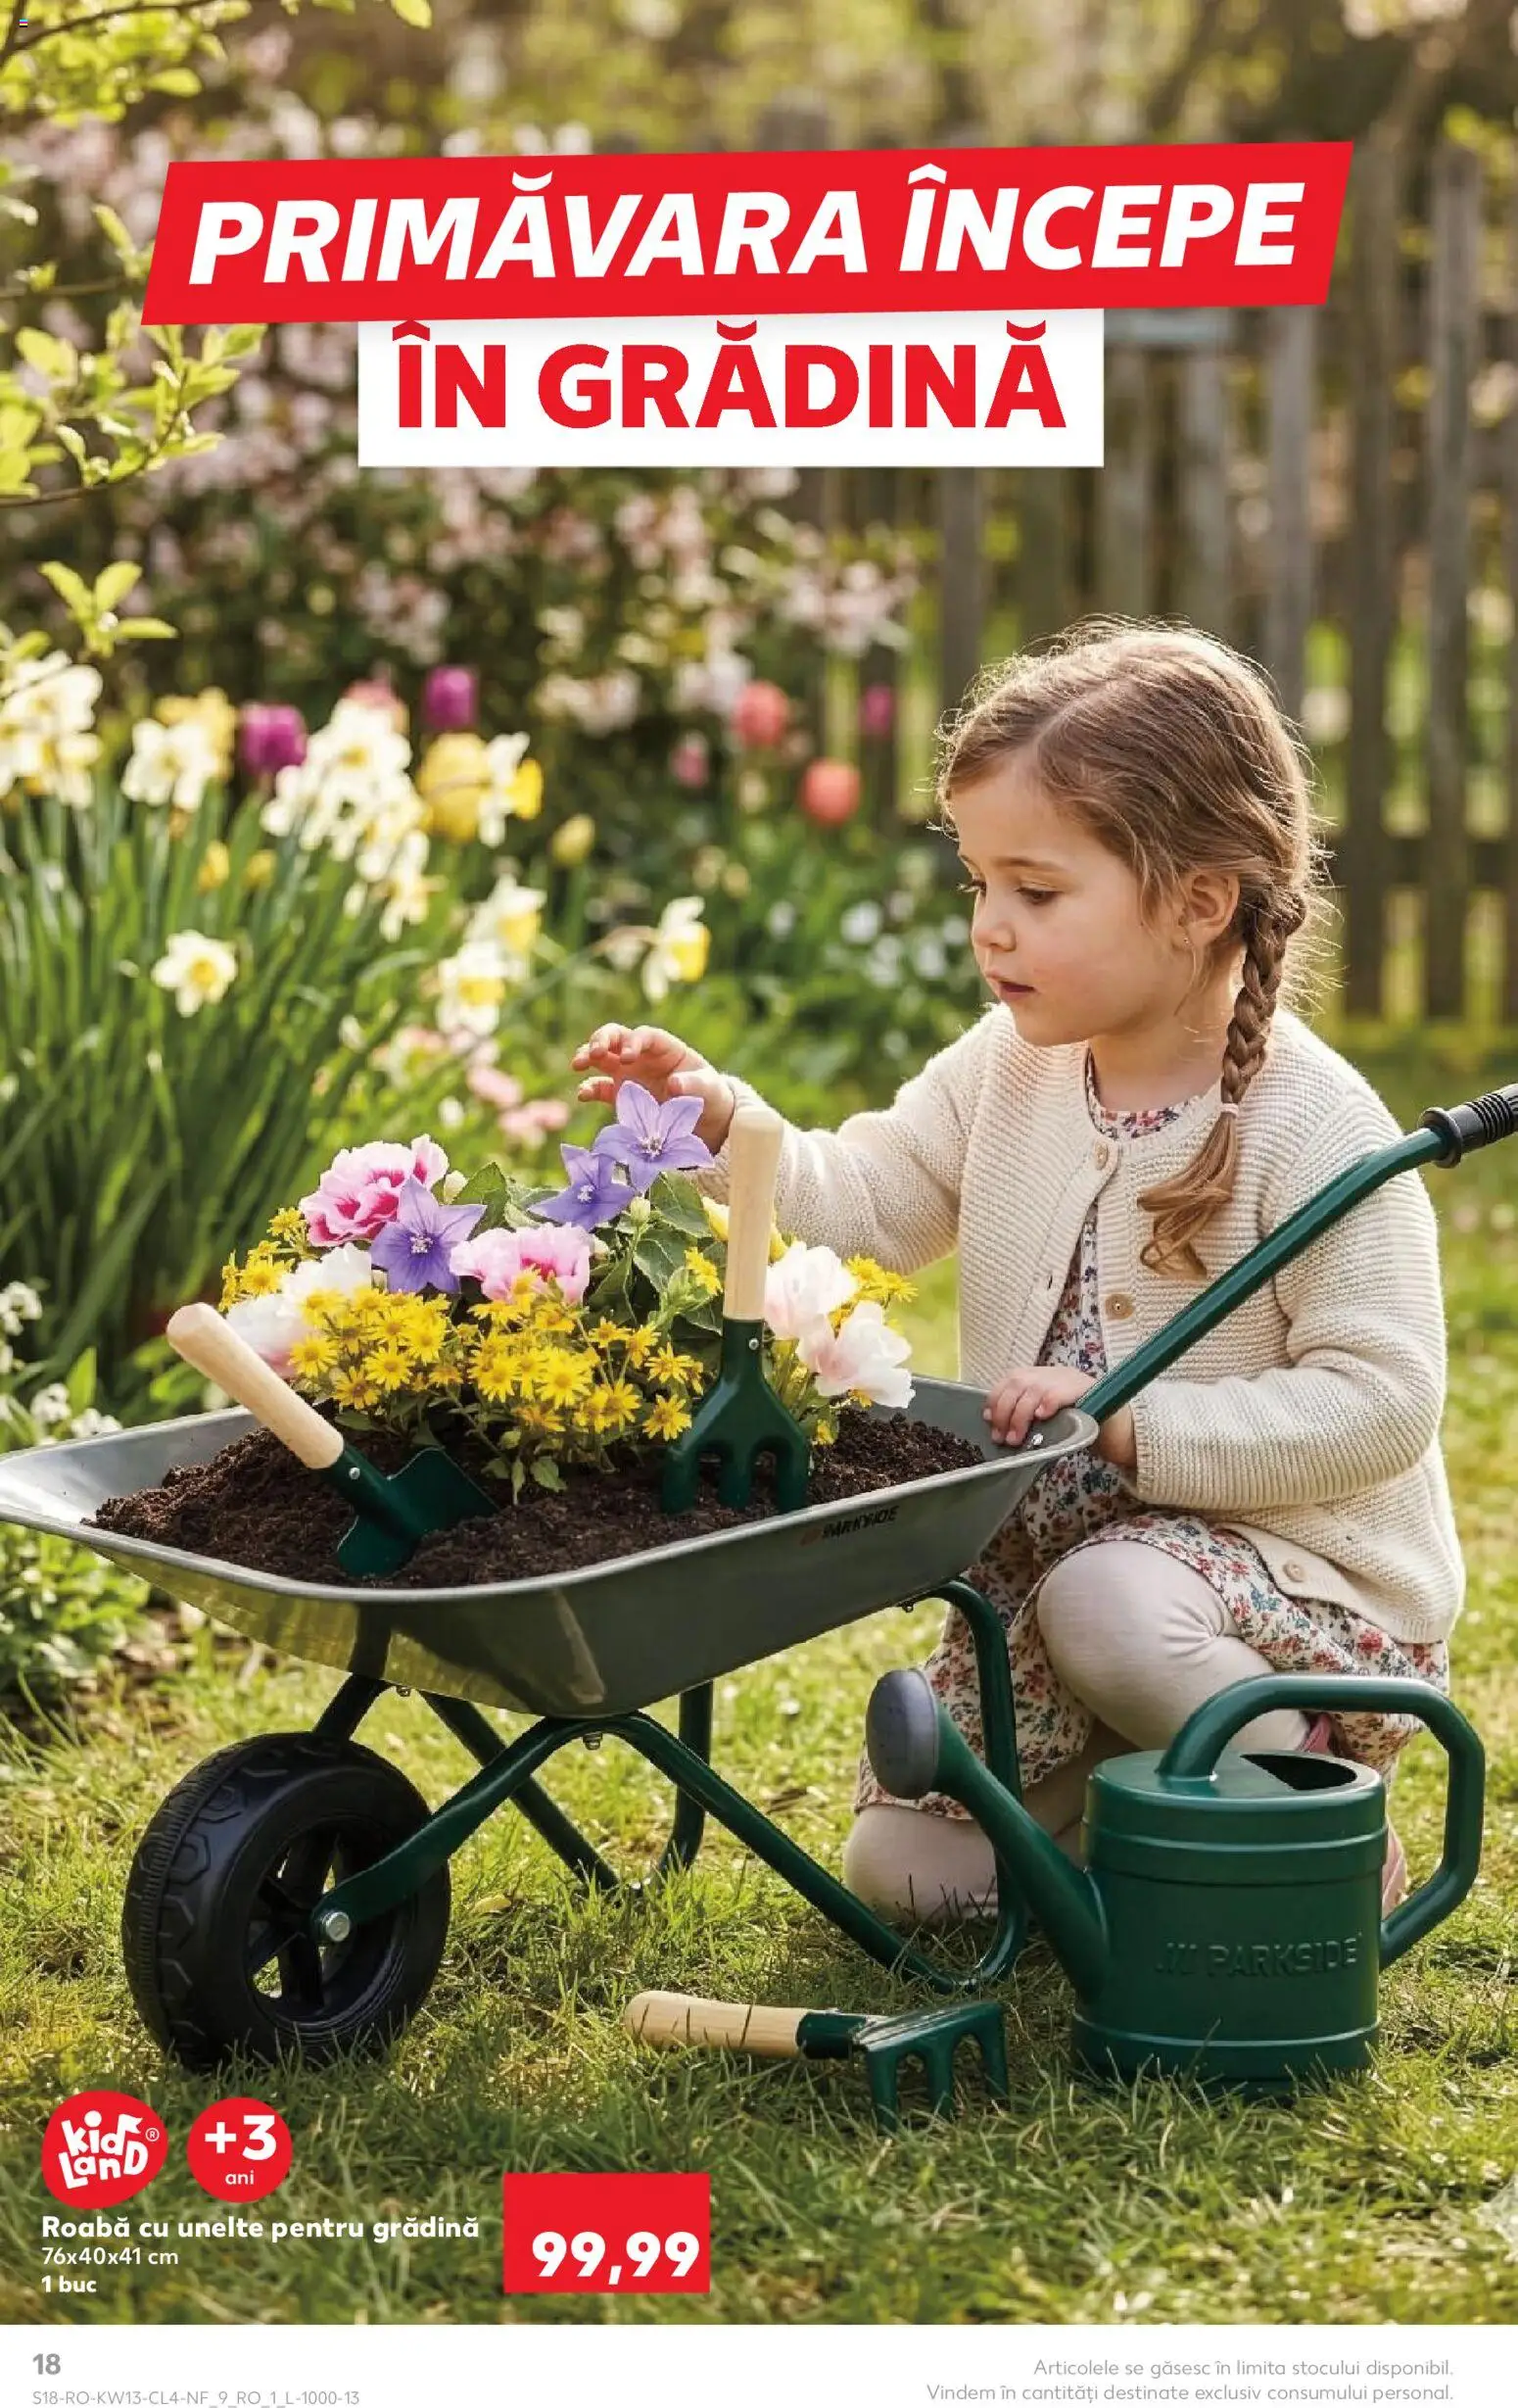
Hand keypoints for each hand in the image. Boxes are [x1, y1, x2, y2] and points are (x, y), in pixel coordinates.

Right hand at [571, 1022, 736, 1153]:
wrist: (703, 1120)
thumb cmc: (709, 1096)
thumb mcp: (708, 1090)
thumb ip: (693, 1085)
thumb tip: (674, 1085)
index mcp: (664, 1047)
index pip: (644, 1035)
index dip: (633, 1042)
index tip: (627, 1057)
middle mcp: (642, 1055)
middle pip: (616, 1036)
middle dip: (601, 1039)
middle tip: (593, 1053)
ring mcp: (628, 1073)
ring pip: (601, 1056)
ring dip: (586, 1056)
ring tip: (577, 1065)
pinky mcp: (619, 1094)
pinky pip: (599, 1087)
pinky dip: (588, 1089)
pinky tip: (583, 1095)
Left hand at [982, 1364, 1136, 1469]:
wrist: (1120, 1427)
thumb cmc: (1080, 1425)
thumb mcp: (1050, 1417)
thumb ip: (1028, 1415)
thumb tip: (998, 1429)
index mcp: (1043, 1376)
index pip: (1011, 1378)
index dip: (996, 1397)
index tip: (988, 1419)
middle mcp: (1054, 1373)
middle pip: (1018, 1382)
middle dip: (1004, 1410)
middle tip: (1000, 1437)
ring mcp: (1071, 1379)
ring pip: (1035, 1389)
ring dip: (1020, 1416)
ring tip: (1016, 1438)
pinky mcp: (1088, 1389)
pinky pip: (1062, 1391)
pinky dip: (1048, 1402)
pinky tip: (1041, 1416)